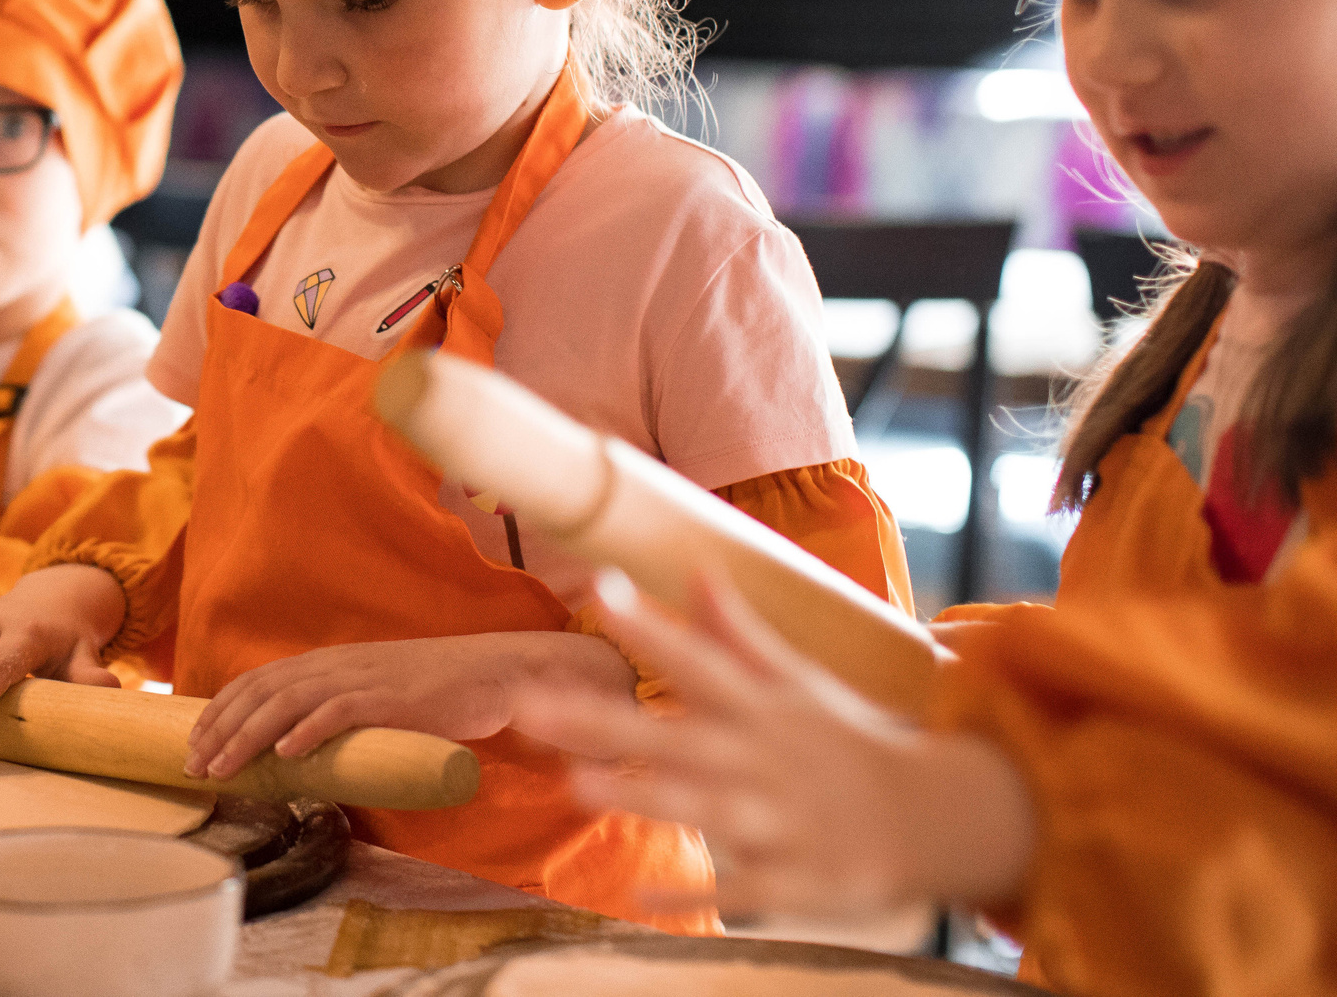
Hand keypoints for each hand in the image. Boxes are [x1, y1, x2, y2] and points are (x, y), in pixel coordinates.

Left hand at [183, 630, 637, 780]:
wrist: (493, 674)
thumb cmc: (433, 693)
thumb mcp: (371, 695)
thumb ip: (335, 712)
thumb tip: (296, 747)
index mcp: (328, 663)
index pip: (258, 681)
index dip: (220, 710)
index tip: (194, 741)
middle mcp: (336, 665)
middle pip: (261, 691)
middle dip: (220, 728)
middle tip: (193, 764)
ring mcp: (362, 678)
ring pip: (288, 703)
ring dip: (248, 736)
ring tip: (222, 767)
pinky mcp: (391, 699)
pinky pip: (340, 713)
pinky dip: (308, 731)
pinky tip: (286, 753)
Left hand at [512, 569, 1036, 919]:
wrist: (939, 817)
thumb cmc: (846, 741)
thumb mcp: (798, 683)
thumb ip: (738, 633)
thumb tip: (695, 569)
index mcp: (762, 706)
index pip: (700, 657)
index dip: (651, 625)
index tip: (597, 588)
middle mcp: (764, 757)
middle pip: (676, 736)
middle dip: (602, 722)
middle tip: (527, 705)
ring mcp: (783, 819)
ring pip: (703, 807)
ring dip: (642, 795)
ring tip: (572, 786)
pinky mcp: (800, 879)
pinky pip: (742, 889)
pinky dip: (697, 894)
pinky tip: (641, 898)